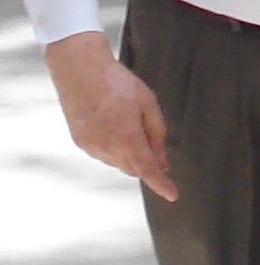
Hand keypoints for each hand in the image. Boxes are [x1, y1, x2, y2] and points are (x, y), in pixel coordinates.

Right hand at [44, 31, 177, 201]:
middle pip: (134, 168)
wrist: (80, 70)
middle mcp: (107, 147)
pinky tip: (114, 126)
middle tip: (157, 147)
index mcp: (127, 137)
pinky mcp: (80, 143)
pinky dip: (114, 149)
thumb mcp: (148, 102)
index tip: (173, 194)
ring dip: (130, 155)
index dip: (161, 184)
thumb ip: (157, 133)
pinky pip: (104, 155)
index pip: (147, 170)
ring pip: (118, 163)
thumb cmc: (117, 82)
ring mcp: (91, 147)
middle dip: (147, 163)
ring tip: (129, 124)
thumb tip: (162, 159)